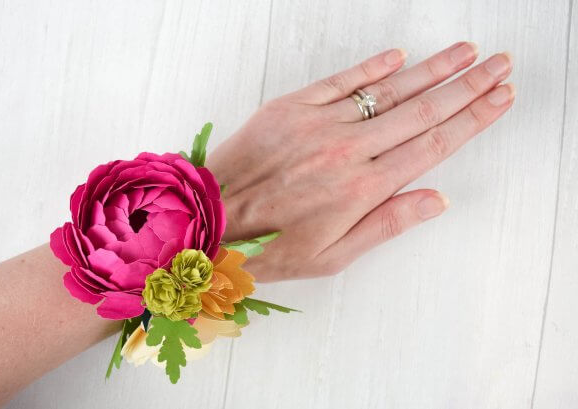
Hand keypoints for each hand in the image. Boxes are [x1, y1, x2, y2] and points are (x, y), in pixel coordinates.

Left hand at [206, 42, 513, 281]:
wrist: (210, 219)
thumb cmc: (269, 246)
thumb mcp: (333, 257)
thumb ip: (388, 224)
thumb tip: (436, 199)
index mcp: (363, 189)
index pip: (433, 145)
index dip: (472, 119)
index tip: (500, 99)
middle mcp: (348, 150)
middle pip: (422, 111)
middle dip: (467, 86)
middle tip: (500, 66)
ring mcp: (319, 124)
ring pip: (388, 90)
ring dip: (432, 69)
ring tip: (466, 53)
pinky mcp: (291, 108)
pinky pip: (341, 81)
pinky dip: (373, 67)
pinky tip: (400, 55)